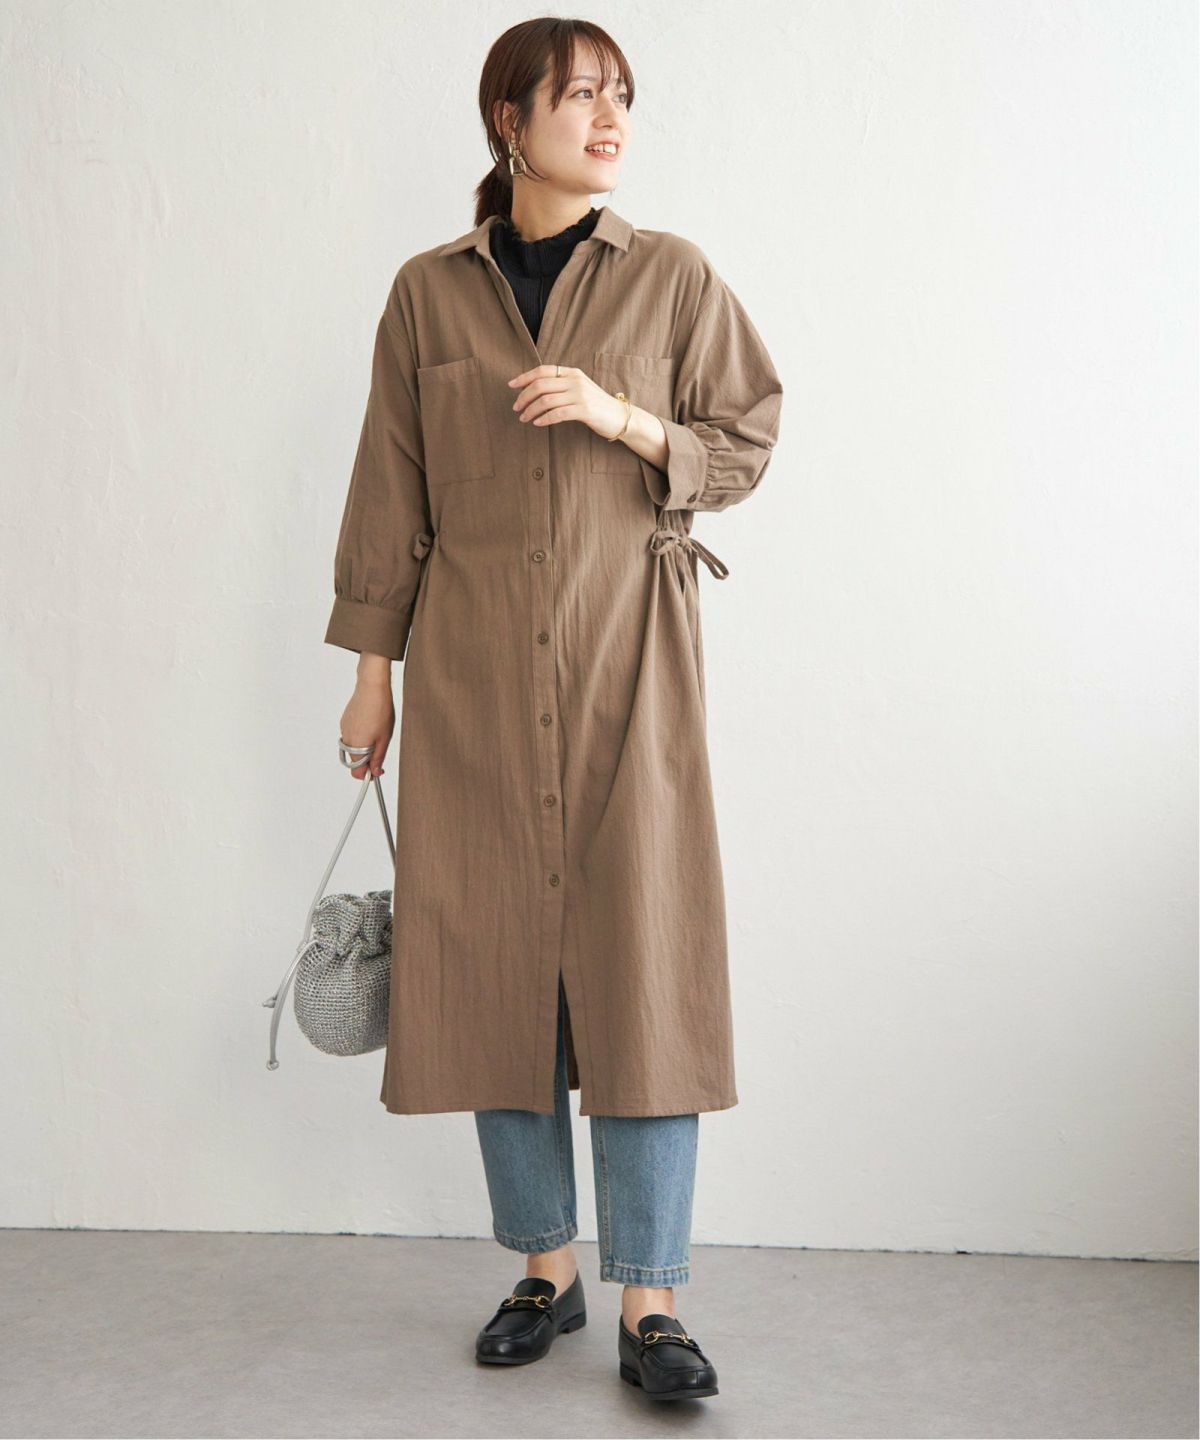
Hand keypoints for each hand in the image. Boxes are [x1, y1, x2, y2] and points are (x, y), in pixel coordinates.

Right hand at [339, 678, 394, 779]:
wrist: (371, 687)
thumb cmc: (380, 710)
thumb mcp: (385, 738)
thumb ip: (378, 757)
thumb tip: (375, 772)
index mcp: (357, 748)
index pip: (356, 772)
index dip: (367, 775)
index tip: (377, 772)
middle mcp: (347, 740)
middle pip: (354, 760)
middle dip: (367, 760)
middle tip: (381, 750)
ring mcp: (344, 729)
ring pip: (353, 747)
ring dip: (364, 747)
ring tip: (378, 733)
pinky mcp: (344, 721)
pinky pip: (351, 735)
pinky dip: (360, 736)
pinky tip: (370, 725)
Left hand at [508, 364, 628, 440]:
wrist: (619, 416)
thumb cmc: (595, 405)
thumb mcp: (578, 389)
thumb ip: (560, 386)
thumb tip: (533, 389)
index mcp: (572, 372)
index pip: (543, 370)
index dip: (524, 377)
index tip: (511, 386)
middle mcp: (575, 381)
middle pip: (541, 385)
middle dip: (524, 396)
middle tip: (516, 408)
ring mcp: (580, 395)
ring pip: (546, 400)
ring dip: (531, 410)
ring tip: (524, 418)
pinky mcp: (584, 410)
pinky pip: (557, 414)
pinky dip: (544, 419)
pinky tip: (538, 423)